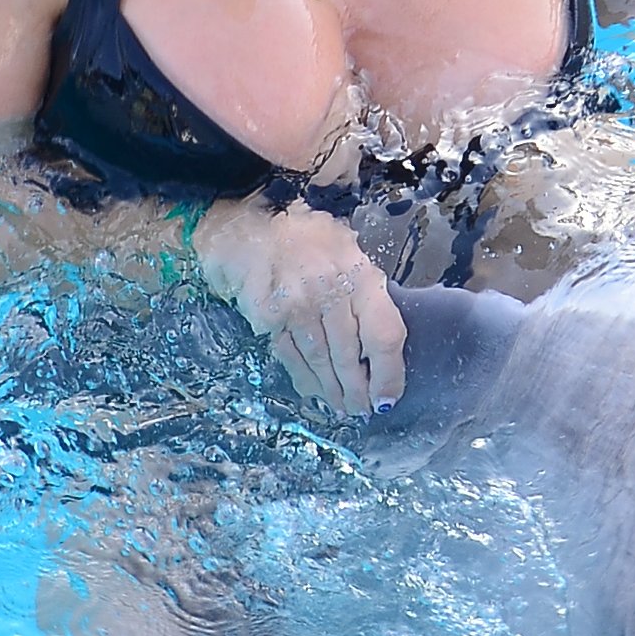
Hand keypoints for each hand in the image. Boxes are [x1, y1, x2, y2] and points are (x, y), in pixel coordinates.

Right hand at [190, 198, 407, 414]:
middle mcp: (330, 289)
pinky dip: (304, 379)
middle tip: (361, 410)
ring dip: (332, 390)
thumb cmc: (304, 238)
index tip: (387, 398)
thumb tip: (381, 348)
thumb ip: (365, 292)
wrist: (246, 225)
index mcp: (359, 272)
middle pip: (350, 355)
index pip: (384, 334)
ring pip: (320, 360)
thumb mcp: (345, 251)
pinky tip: (314, 392)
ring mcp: (296, 304)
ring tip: (341, 407)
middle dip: (357, 390)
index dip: (388, 373)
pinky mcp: (267, 316)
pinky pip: (291, 356)